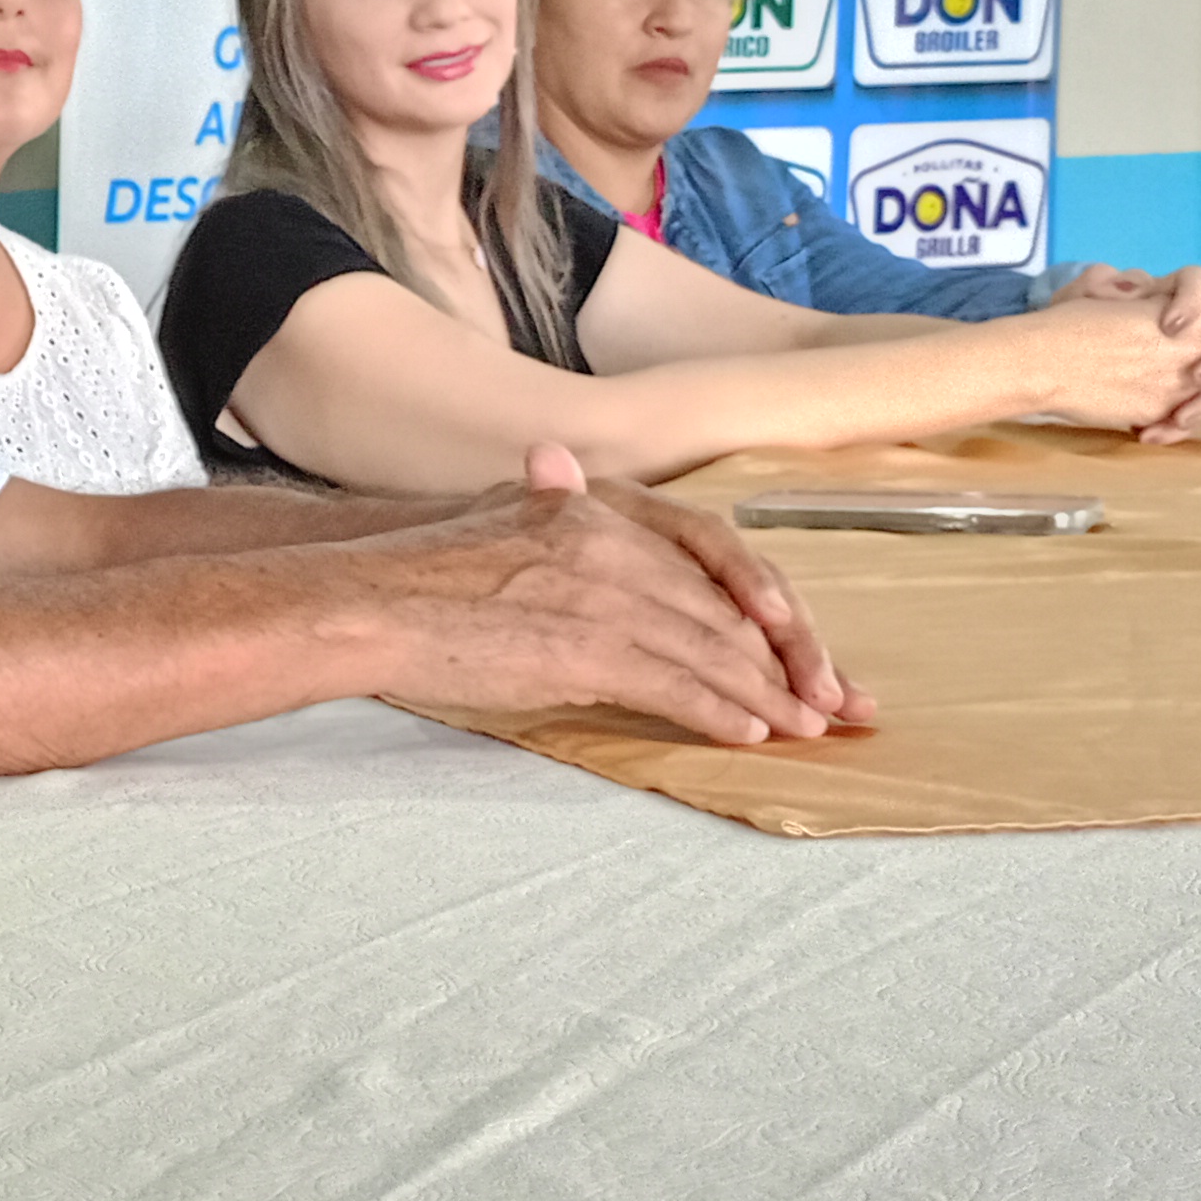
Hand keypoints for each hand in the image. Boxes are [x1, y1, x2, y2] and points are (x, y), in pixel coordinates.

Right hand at [334, 451, 848, 745]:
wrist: (368, 596)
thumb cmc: (421, 568)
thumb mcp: (496, 514)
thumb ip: (545, 502)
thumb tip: (555, 466)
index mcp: (600, 510)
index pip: (712, 552)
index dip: (764, 602)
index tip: (801, 641)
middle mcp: (615, 544)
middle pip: (727, 605)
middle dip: (788, 657)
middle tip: (832, 697)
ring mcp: (606, 595)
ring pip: (714, 648)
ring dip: (767, 694)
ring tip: (804, 727)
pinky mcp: (589, 648)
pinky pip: (677, 684)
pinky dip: (721, 711)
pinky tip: (748, 733)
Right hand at [1020, 275, 1200, 440]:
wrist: (1046, 360)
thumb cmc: (1071, 321)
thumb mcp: (1115, 295)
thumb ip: (1146, 299)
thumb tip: (1147, 300)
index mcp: (1188, 308)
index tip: (1185, 325)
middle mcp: (1196, 342)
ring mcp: (1185, 379)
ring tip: (1182, 406)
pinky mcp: (1167, 412)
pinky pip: (1192, 422)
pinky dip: (1175, 427)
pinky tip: (1150, 428)